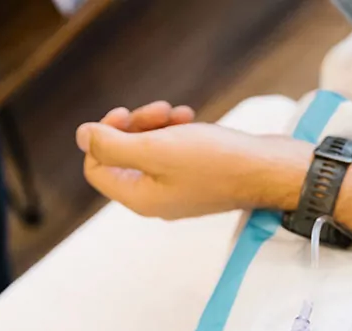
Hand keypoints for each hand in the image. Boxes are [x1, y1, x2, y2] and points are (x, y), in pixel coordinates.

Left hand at [76, 101, 308, 219]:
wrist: (270, 171)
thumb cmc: (217, 162)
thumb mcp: (156, 149)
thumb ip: (112, 144)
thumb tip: (81, 137)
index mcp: (141, 198)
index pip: (97, 168)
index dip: (102, 137)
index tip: (126, 115)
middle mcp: (157, 199)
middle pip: (123, 157)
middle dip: (134, 126)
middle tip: (158, 110)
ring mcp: (179, 191)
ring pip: (149, 152)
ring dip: (157, 125)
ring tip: (180, 112)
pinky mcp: (200, 180)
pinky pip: (173, 154)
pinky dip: (177, 133)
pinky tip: (192, 119)